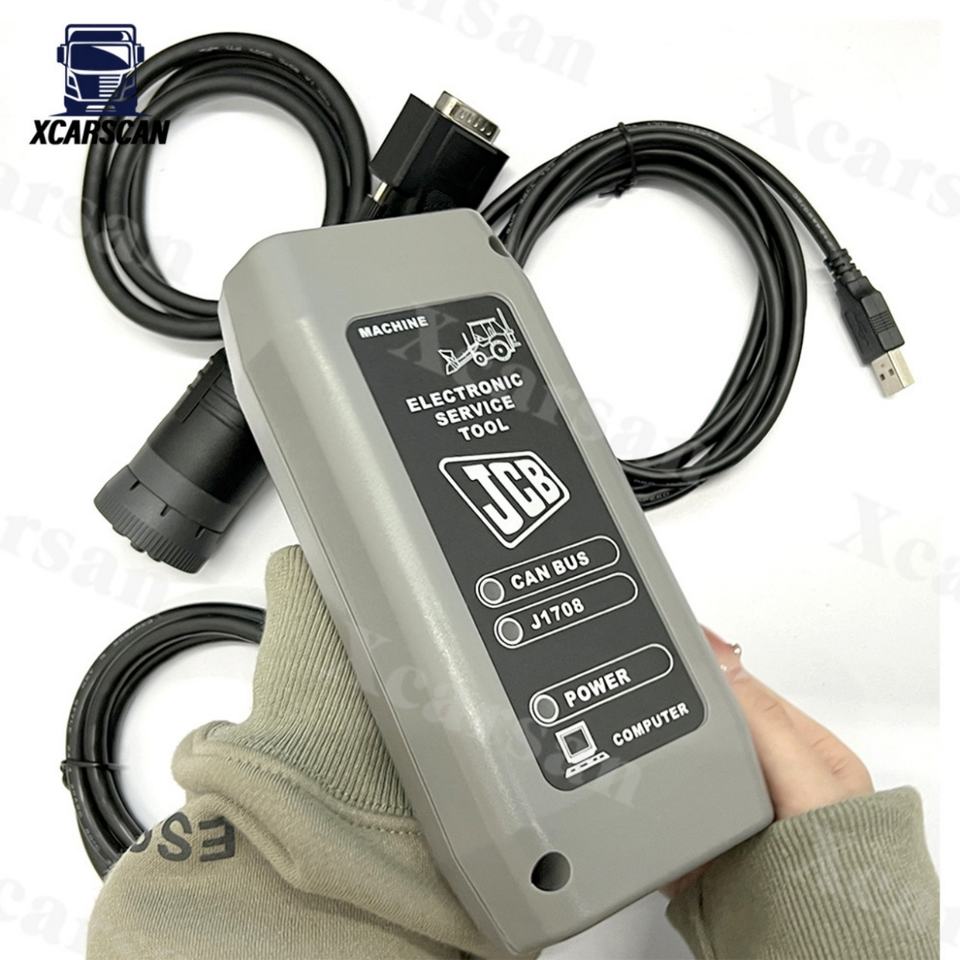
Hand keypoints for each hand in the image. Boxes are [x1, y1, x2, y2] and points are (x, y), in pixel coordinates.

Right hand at [663, 628, 873, 897]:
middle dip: (680, 726)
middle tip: (639, 705)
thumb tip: (724, 659)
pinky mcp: (704, 858)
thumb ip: (763, 721)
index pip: (748, 698)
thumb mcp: (809, 781)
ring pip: (683, 778)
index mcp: (806, 757)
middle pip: (710, 737)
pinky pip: (664, 823)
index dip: (711, 675)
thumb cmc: (844, 877)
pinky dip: (647, 816)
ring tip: (636, 757)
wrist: (813, 955)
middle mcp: (769, 787)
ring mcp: (735, 823)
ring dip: (662, 773)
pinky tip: (637, 803)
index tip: (669, 653)